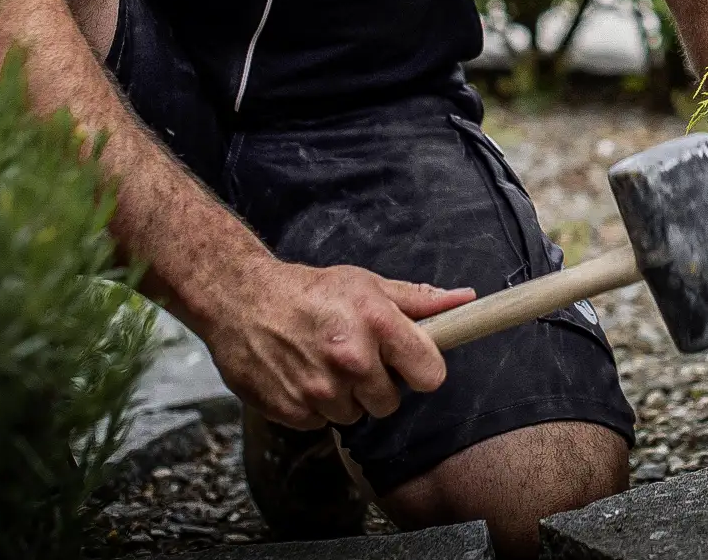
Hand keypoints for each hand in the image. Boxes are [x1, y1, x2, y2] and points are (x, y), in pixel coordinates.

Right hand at [191, 256, 476, 429]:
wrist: (240, 300)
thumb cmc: (309, 291)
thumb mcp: (366, 284)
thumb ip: (419, 300)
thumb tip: (467, 300)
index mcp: (377, 323)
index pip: (430, 375)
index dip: (421, 371)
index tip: (408, 363)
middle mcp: (351, 358)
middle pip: (390, 403)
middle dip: (377, 384)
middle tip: (354, 357)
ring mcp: (320, 388)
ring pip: (355, 415)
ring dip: (344, 396)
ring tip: (324, 363)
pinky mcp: (292, 410)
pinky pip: (321, 422)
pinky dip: (315, 406)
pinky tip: (302, 374)